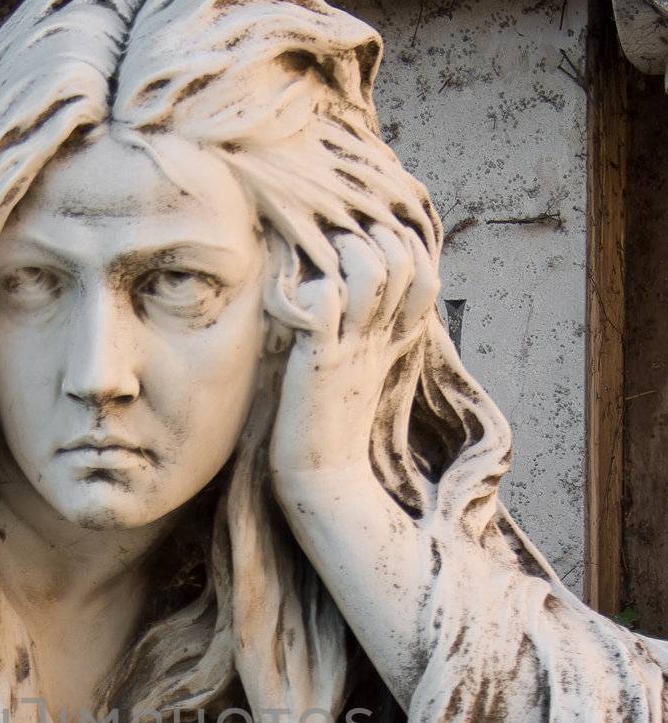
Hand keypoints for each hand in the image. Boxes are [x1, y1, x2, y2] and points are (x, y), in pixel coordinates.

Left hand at [268, 222, 438, 501]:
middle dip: (372, 240)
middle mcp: (378, 338)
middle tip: (338, 253)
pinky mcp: (319, 363)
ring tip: (324, 274)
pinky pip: (323, 304)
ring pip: (369, 272)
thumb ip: (372, 330)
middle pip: (402, 261)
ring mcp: (351, 349)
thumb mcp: (364, 369)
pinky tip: (298, 306)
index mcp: (394, 339)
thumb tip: (360, 291)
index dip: (402, 249)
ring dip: (346, 258)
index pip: (425, 273)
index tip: (367, 255)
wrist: (324, 482)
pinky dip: (312, 292)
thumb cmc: (333, 422)